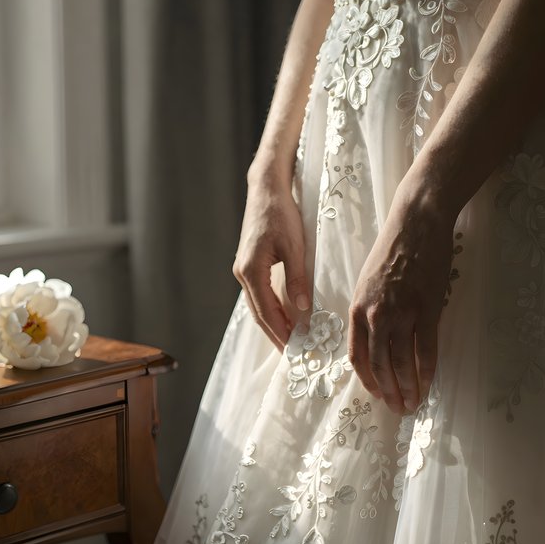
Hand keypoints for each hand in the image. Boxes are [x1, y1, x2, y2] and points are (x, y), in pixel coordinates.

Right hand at [233, 171, 310, 350]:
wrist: (265, 189)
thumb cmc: (280, 213)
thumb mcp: (294, 246)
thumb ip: (297, 278)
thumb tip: (302, 309)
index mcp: (250, 271)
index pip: (266, 312)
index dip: (280, 333)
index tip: (294, 351)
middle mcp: (242, 273)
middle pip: (259, 313)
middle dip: (275, 334)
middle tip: (293, 354)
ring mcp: (243, 269)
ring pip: (257, 305)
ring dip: (273, 323)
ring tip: (290, 340)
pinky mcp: (249, 265)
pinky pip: (259, 294)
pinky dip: (271, 308)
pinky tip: (285, 316)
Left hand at [348, 190, 454, 413]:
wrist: (416, 223)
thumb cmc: (391, 248)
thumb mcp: (367, 280)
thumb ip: (368, 309)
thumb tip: (374, 337)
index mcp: (357, 308)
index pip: (357, 354)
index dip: (367, 379)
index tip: (376, 394)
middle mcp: (375, 315)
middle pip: (379, 364)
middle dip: (388, 391)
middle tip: (398, 409)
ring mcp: (402, 313)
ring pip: (402, 362)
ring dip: (407, 387)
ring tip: (413, 403)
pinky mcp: (427, 309)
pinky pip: (427, 348)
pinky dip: (427, 370)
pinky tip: (429, 384)